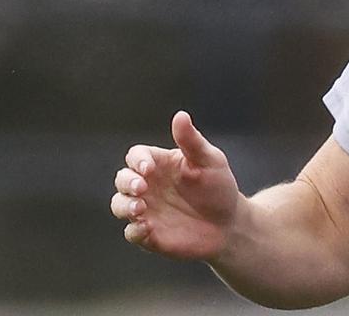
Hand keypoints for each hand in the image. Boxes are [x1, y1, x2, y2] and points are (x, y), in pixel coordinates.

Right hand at [111, 110, 240, 260]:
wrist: (229, 223)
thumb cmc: (219, 186)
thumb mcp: (209, 160)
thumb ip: (191, 141)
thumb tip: (180, 115)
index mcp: (159, 164)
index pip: (136, 156)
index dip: (137, 161)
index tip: (149, 168)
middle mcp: (147, 186)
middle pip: (121, 179)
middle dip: (126, 182)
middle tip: (141, 188)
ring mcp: (146, 210)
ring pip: (119, 205)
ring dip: (124, 206)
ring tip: (140, 208)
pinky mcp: (149, 234)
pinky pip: (132, 232)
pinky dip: (134, 230)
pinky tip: (146, 229)